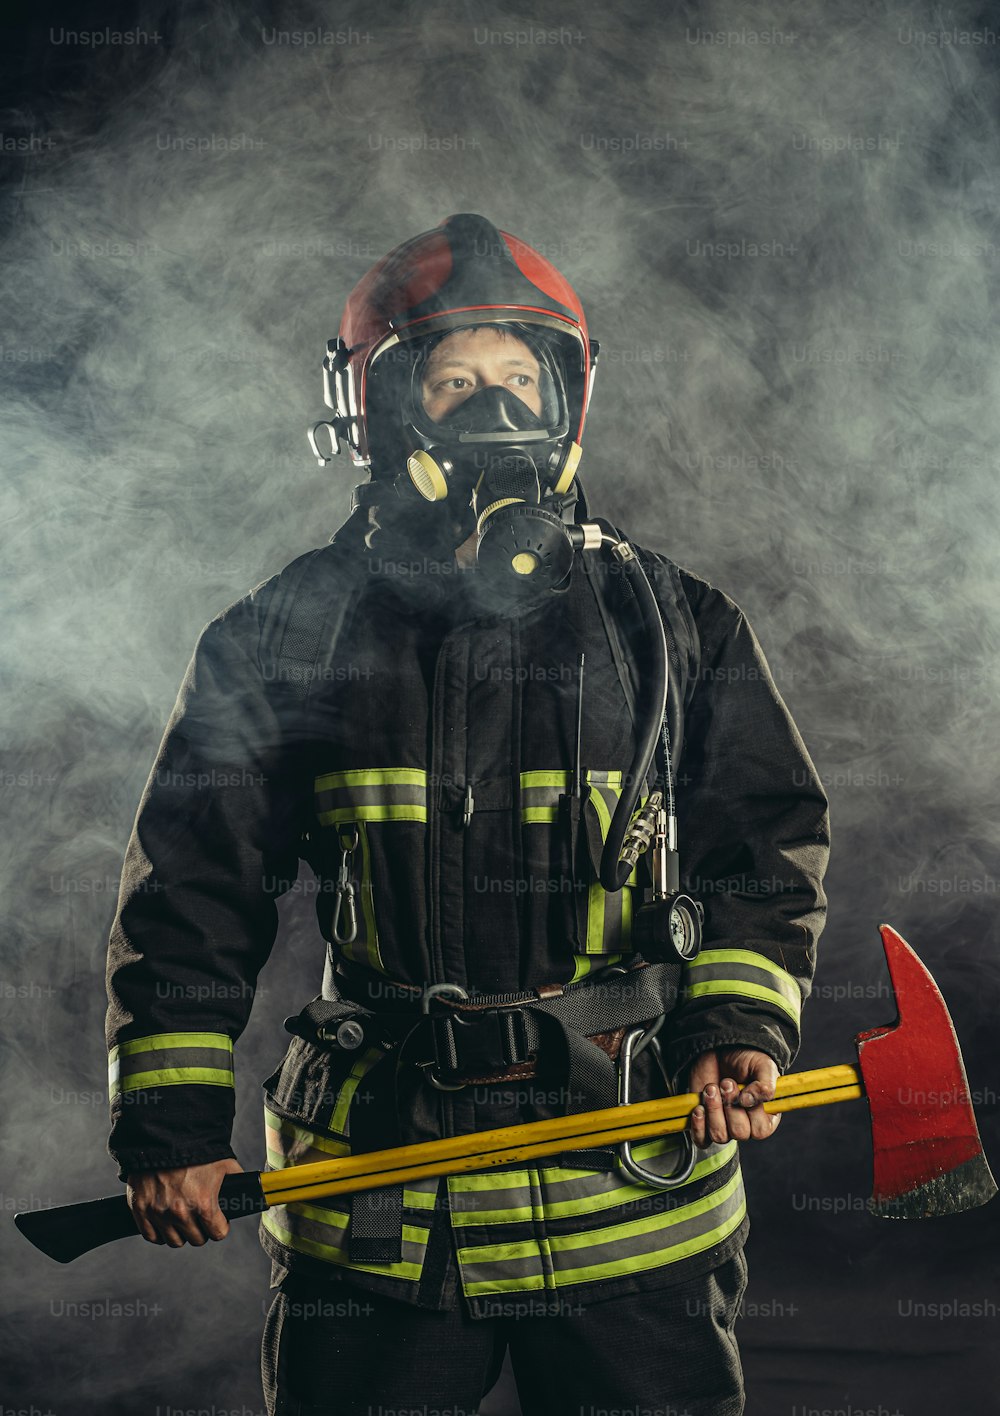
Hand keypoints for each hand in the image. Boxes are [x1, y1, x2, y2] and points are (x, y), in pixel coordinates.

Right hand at [125, 1157, 244, 1247]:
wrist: (164, 1135)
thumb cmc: (196, 1149)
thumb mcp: (224, 1164)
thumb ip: (237, 1182)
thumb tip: (252, 1191)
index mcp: (203, 1203)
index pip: (217, 1233)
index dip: (220, 1226)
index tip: (218, 1222)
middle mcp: (180, 1212)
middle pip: (196, 1239)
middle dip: (202, 1230)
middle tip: (201, 1218)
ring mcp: (159, 1212)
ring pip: (174, 1241)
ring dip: (181, 1233)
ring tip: (183, 1220)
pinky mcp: (141, 1210)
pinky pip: (151, 1236)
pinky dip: (159, 1232)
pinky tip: (165, 1222)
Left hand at [687, 1048, 781, 1146]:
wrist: (720, 1050)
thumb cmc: (746, 1060)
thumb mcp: (763, 1066)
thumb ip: (765, 1085)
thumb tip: (749, 1101)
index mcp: (765, 1116)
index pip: (760, 1130)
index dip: (751, 1113)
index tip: (743, 1092)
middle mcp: (746, 1125)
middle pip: (739, 1133)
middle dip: (729, 1106)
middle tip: (725, 1083)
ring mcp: (724, 1125)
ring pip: (720, 1136)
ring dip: (713, 1110)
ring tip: (711, 1088)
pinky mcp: (704, 1124)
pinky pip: (701, 1140)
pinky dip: (698, 1127)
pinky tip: (698, 1108)